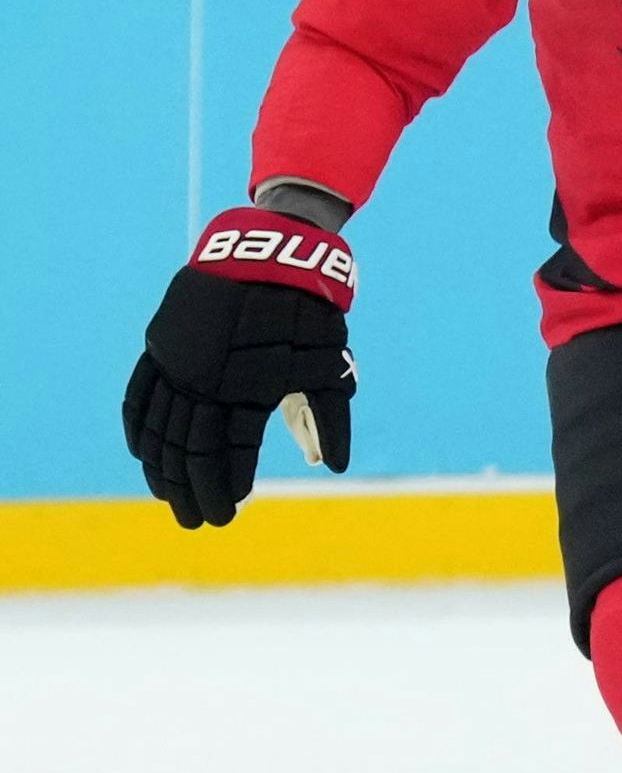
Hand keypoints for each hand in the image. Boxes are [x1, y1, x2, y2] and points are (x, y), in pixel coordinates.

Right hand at [124, 206, 357, 527]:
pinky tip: (142, 454)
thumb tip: (332, 467)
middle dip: (192, 490)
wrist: (269, 251)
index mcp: (243, 391)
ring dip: (161, 468)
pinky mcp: (161, 344)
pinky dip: (138, 427)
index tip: (230, 513)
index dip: (226, 487)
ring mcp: (175, 363)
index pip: (226, 454)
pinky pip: (139, 393)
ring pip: (159, 428)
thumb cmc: (309, 313)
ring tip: (170, 498)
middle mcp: (201, 382)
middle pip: (187, 450)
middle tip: (198, 521)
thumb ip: (329, 417)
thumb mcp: (330, 364)